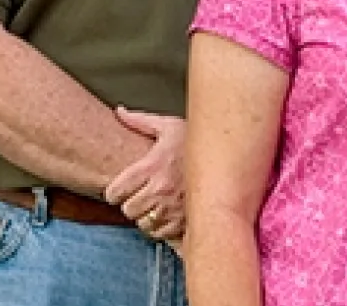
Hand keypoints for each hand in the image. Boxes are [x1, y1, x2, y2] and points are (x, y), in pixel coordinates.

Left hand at [105, 107, 186, 240]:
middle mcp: (160, 190)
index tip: (121, 190)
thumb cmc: (199, 143)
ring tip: (155, 207)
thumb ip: (141, 121)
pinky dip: (163, 228)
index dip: (115, 192)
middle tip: (140, 198)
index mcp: (151, 167)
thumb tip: (120, 112)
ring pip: (145, 224)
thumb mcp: (170, 126)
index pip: (114, 192)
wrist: (232, 157)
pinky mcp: (188, 221)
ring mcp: (174, 208)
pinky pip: (164, 234)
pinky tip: (169, 216)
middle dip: (131, 205)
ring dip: (147, 217)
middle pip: (128, 210)